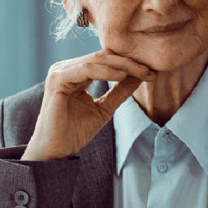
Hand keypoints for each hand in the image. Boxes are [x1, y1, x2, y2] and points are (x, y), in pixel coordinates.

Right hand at [21, 49, 156, 160]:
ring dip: (122, 65)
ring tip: (141, 72)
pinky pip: (86, 69)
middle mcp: (66, 68)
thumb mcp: (105, 108)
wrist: (57, 150)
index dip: (128, 63)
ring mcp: (60, 72)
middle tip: (149, 70)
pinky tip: (122, 76)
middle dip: (129, 63)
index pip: (105, 60)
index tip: (150, 72)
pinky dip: (106, 71)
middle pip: (103, 56)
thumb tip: (140, 76)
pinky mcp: (57, 80)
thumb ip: (120, 91)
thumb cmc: (75, 132)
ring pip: (97, 60)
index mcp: (75, 73)